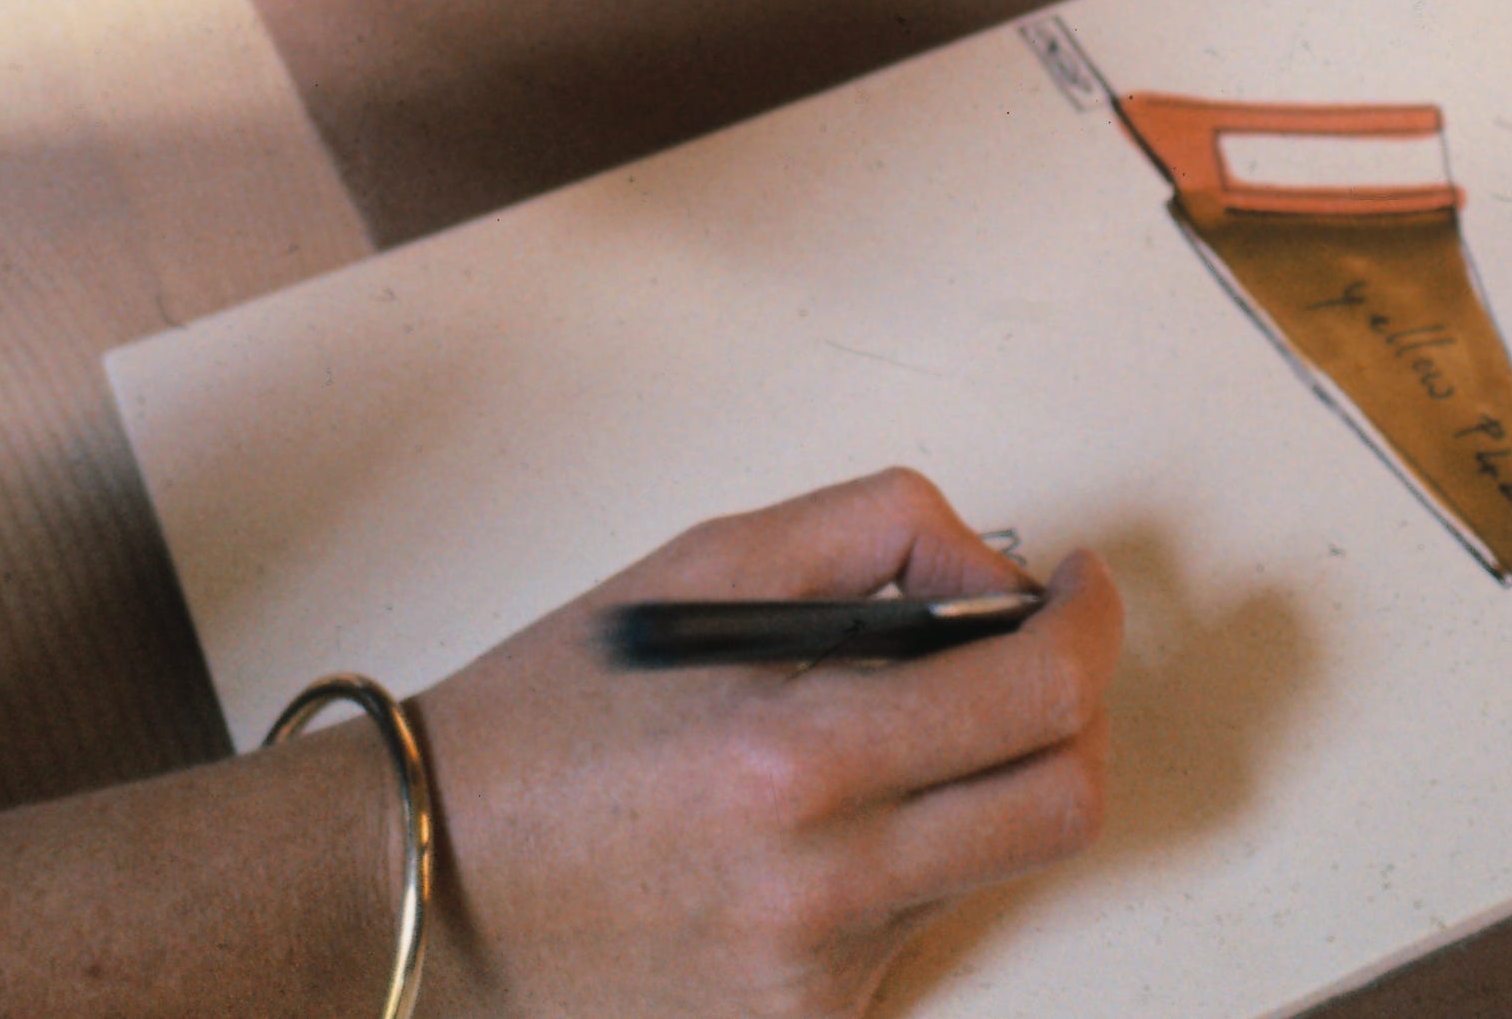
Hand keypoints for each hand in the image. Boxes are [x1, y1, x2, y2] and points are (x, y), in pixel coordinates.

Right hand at [407, 471, 1120, 1018]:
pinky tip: (814, 829)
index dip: (1090, 625)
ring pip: (995, 869)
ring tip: (879, 737)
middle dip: (1075, 712)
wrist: (421, 880)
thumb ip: (867, 536)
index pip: (1039, 695)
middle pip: (1062, 806)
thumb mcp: (698, 567)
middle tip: (1031, 657)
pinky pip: (914, 935)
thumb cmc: (542, 723)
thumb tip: (990, 574)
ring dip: (978, 786)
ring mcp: (816, 979)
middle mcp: (821, 886)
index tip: (1080, 590)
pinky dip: (900, 866)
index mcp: (794, 757)